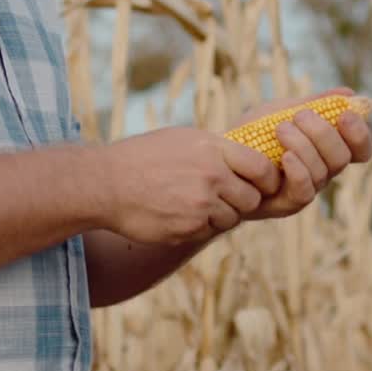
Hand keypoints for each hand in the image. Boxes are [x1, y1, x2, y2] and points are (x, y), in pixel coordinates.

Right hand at [103, 126, 282, 247]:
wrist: (105, 183)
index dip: (266, 179)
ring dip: (218, 215)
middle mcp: (211, 176)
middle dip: (240, 200)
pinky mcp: (188, 229)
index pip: (262, 168)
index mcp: (212, 149)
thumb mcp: (181, 139)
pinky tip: (175, 213)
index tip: (261, 183)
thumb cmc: (142, 157)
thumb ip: (216, 150)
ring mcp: (200, 205)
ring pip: (231, 218)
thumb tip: (247, 160)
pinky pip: (208, 231)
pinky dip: (197, 226)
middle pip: (251, 199)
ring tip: (190, 202)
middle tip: (221, 196)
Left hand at [231, 89, 371, 220]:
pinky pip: (305, 192)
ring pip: (323, 171)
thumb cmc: (252, 133)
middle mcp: (322, 171)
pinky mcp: (288, 204)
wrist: (219, 155)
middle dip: (324, 133)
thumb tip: (349, 94)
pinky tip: (284, 156)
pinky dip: (299, 171)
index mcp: (326, 149)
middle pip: (342, 157)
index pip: (359, 149)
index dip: (359, 133)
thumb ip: (314, 103)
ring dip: (304, 145)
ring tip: (280, 128)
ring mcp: (306, 189)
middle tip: (299, 116)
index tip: (345, 114)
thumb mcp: (281, 111)